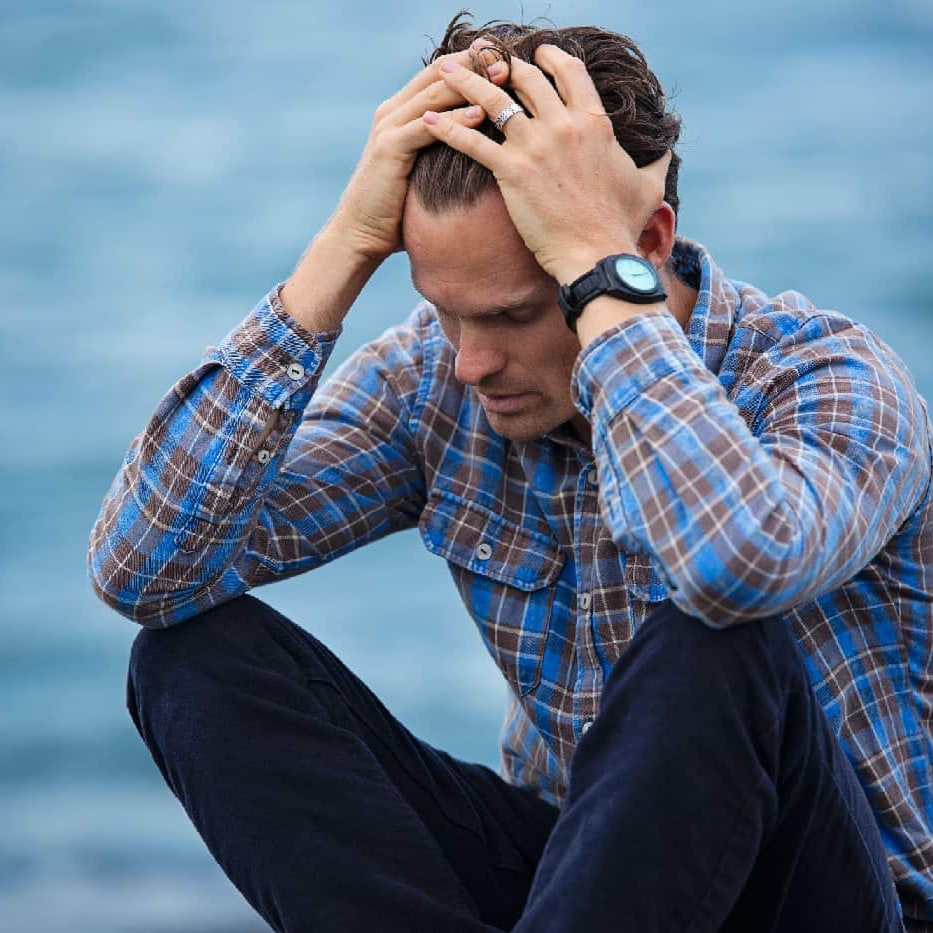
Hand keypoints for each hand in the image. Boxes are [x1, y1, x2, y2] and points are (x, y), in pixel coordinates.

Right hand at [329, 46, 506, 261]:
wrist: (360, 233)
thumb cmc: (397, 209)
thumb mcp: (423, 170)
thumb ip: (441, 150)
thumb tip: (479, 147)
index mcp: (401, 111)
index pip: (440, 72)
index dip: (472, 62)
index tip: (506, 59)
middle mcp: (393, 111)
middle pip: (439, 72)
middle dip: (475, 65)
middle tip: (509, 60)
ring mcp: (389, 127)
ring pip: (434, 93)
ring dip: (471, 85)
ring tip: (503, 80)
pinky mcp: (389, 148)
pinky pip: (427, 127)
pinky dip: (454, 119)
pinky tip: (480, 114)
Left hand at [422, 45, 670, 283]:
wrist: (597, 255)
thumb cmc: (621, 226)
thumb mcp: (648, 187)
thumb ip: (656, 162)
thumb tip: (667, 150)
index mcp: (594, 122)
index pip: (569, 72)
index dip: (549, 57)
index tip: (534, 53)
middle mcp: (564, 125)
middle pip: (526, 78)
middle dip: (502, 64)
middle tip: (482, 59)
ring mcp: (536, 146)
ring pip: (493, 100)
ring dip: (465, 81)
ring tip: (443, 71)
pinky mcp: (511, 171)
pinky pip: (471, 142)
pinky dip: (446, 128)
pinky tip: (426, 120)